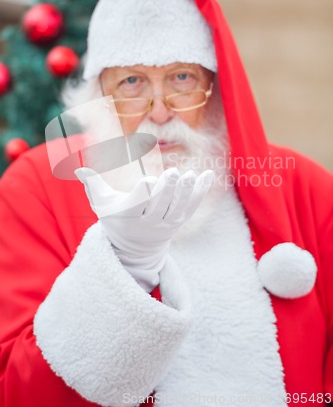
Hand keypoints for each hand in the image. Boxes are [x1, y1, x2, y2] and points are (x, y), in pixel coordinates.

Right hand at [75, 167, 213, 290]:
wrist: (134, 248)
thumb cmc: (116, 219)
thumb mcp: (102, 204)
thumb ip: (92, 185)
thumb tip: (78, 170)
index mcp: (129, 216)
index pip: (138, 204)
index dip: (144, 193)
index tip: (149, 181)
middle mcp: (149, 222)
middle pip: (160, 205)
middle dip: (167, 190)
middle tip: (174, 173)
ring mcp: (166, 224)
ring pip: (178, 208)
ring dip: (186, 192)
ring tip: (191, 175)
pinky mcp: (179, 222)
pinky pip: (191, 207)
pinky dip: (200, 192)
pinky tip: (208, 175)